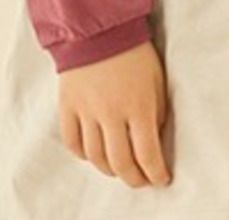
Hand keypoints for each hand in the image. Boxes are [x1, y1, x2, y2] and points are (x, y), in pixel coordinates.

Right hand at [57, 41, 170, 186]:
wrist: (99, 29)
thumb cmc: (134, 56)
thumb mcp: (157, 85)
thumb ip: (155, 117)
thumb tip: (152, 148)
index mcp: (138, 107)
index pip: (147, 155)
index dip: (156, 174)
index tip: (160, 180)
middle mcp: (110, 113)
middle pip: (121, 163)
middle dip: (134, 179)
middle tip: (141, 181)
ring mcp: (86, 110)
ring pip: (96, 157)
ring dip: (110, 170)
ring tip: (119, 169)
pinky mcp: (67, 105)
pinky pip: (72, 141)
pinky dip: (83, 155)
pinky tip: (94, 155)